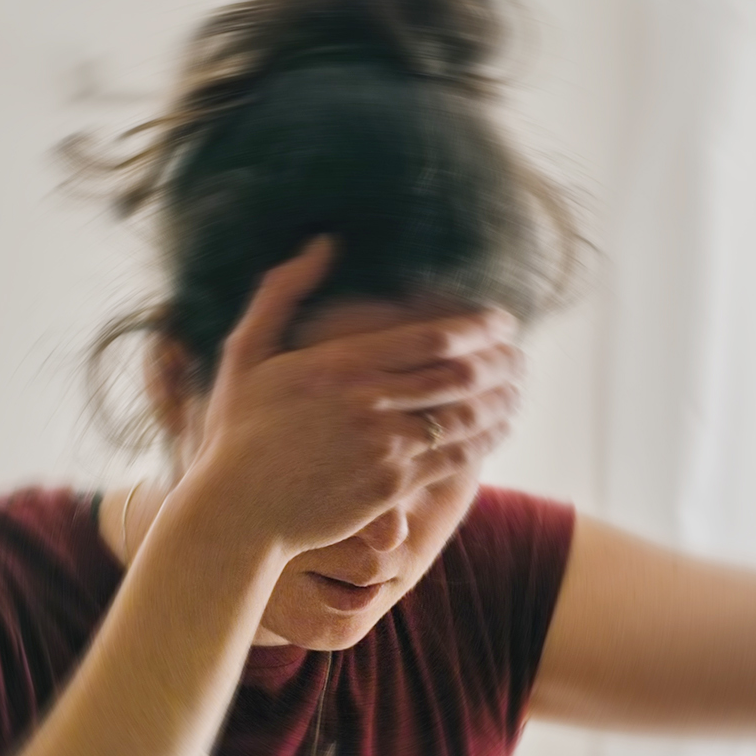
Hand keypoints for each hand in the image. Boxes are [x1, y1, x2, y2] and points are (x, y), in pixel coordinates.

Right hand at [183, 239, 524, 555]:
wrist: (236, 513)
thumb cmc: (237, 433)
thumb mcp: (246, 352)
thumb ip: (282, 292)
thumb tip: (324, 242)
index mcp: (341, 363)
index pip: (435, 336)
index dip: (482, 328)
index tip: (504, 322)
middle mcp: (370, 401)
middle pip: (462, 373)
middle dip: (502, 360)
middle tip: (519, 354)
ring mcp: (385, 447)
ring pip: (467, 416)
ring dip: (502, 399)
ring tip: (517, 388)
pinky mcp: (392, 486)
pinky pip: (456, 458)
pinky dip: (486, 440)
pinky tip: (497, 429)